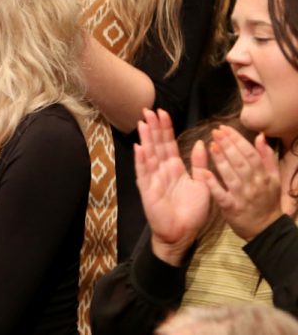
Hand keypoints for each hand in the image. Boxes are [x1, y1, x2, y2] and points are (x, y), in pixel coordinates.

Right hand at [135, 109, 210, 265]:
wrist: (182, 233)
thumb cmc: (192, 211)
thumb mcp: (202, 183)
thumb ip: (201, 164)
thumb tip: (202, 143)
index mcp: (175, 168)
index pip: (169, 143)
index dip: (165, 128)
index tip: (163, 113)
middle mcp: (162, 170)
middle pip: (157, 145)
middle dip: (153, 128)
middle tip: (148, 110)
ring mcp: (153, 178)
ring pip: (149, 154)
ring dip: (146, 138)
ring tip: (142, 123)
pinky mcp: (147, 190)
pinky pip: (144, 172)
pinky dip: (142, 160)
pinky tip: (140, 147)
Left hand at [203, 127, 282, 240]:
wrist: (265, 229)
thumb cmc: (266, 201)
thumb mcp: (273, 178)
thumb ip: (266, 157)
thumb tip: (260, 136)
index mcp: (264, 176)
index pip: (250, 153)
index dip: (237, 139)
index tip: (224, 128)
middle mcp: (254, 184)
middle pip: (240, 161)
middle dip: (228, 145)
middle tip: (215, 131)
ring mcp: (242, 196)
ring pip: (231, 175)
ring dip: (221, 159)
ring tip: (211, 145)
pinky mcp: (231, 207)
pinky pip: (221, 194)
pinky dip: (213, 183)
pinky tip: (204, 172)